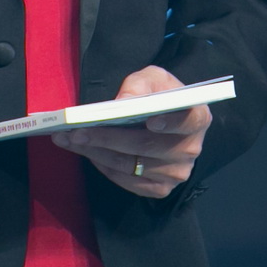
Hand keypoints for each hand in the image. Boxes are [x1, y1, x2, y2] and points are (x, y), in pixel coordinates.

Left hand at [55, 64, 210, 198]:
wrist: (166, 119)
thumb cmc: (160, 95)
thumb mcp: (154, 78)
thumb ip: (140, 84)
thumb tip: (123, 100)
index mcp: (197, 117)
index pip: (188, 121)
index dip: (171, 122)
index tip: (150, 120)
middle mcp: (190, 149)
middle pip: (146, 146)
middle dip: (107, 138)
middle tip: (76, 131)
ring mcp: (176, 173)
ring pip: (130, 165)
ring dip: (95, 153)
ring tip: (69, 140)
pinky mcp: (160, 188)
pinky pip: (126, 181)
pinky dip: (103, 166)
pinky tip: (85, 152)